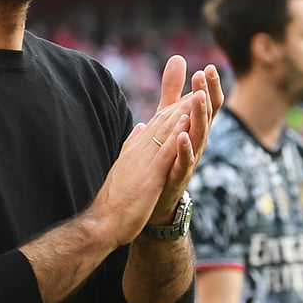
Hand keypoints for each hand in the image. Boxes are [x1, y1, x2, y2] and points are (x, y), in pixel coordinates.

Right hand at [87, 101, 193, 247]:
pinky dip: (177, 134)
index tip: (190, 92)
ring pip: (166, 130)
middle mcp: (140, 148)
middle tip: (199, 81)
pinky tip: (188, 122)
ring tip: (198, 91)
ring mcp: (144, 160)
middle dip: (183, 100)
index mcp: (136, 148)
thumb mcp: (125, 166)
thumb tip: (140, 127)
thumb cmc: (115, 199)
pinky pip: (166, 151)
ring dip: (183, 110)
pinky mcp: (151, 174)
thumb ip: (132, 145)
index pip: (158, 122)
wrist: (103, 222)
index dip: (175, 106)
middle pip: (164, 120)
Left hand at [149, 56, 223, 223]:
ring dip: (199, 116)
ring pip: (199, 135)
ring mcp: (190, 159)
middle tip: (205, 74)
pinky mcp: (178, 175)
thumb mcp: (168, 117)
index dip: (210, 86)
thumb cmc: (167, 153)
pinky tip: (181, 135)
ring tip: (198, 97)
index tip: (208, 67)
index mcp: (195, 127)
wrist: (156, 196)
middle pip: (207, 115)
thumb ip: (172, 90)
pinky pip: (184, 161)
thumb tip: (178, 58)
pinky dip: (184, 148)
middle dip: (206, 94)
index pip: (207, 103)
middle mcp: (197, 141)